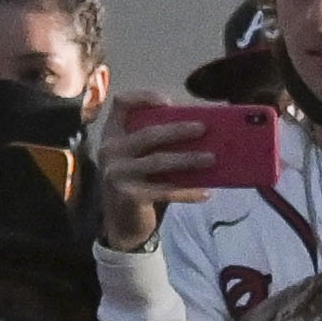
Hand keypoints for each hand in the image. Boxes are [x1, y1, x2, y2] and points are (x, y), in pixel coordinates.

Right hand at [87, 102, 221, 250]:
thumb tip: (201, 129)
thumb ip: (156, 141)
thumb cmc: (139, 181)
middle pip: (148, 134)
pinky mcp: (129, 196)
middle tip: (203, 128)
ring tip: (211, 158)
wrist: (122, 223)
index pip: (121, 103)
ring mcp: (117, 174)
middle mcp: (110, 151)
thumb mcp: (139, 157)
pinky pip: (165, 191)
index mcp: (113, 134)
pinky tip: (206, 192)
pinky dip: (187, 191)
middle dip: (178, 130)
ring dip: (188, 159)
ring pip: (159, 162)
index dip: (143, 98)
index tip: (169, 102)